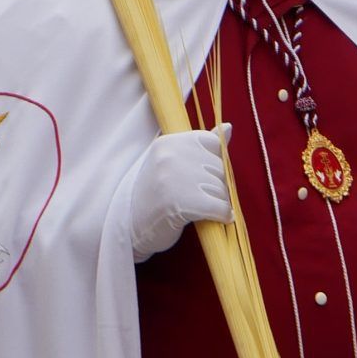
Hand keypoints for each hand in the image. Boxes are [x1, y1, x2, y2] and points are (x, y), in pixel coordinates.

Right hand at [129, 126, 232, 261]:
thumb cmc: (154, 199)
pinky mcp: (180, 202)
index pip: (213, 143)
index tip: (197, 179)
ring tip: (196, 210)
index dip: (212, 164)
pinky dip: (220, 216)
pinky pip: (219, 207)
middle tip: (194, 199)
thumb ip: (200, 148)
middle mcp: (170, 155)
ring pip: (222, 188)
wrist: (129, 230)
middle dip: (216, 186)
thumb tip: (228, 127)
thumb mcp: (172, 166)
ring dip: (217, 203)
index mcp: (168, 142)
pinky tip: (210, 220)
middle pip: (220, 167)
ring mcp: (174, 178)